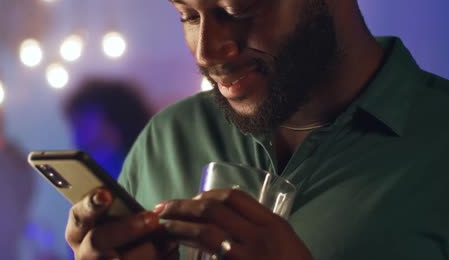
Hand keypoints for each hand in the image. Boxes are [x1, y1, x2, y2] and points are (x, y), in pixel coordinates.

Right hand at [66, 188, 178, 259]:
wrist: (128, 255)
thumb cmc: (124, 233)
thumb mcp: (117, 220)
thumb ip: (121, 211)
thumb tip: (143, 209)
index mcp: (78, 232)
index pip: (79, 215)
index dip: (91, 205)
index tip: (106, 194)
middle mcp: (84, 253)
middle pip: (98, 240)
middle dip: (127, 228)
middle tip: (152, 218)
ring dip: (148, 249)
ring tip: (169, 239)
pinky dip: (161, 258)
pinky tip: (170, 251)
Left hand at [154, 189, 312, 259]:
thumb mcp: (287, 245)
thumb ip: (261, 230)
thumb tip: (228, 221)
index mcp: (275, 224)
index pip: (235, 197)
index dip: (207, 194)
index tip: (193, 198)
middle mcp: (261, 236)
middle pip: (214, 209)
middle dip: (183, 205)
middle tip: (163, 208)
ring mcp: (248, 256)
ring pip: (205, 231)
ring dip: (178, 225)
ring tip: (161, 225)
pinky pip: (208, 253)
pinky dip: (188, 247)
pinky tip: (175, 247)